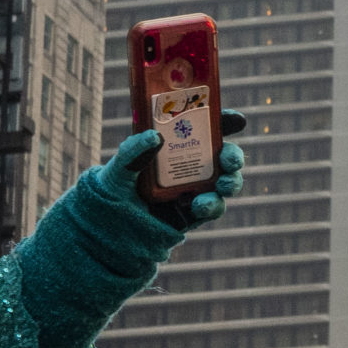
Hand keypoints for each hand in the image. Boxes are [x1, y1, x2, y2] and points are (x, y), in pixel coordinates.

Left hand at [108, 110, 247, 231]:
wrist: (110, 226)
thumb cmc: (115, 187)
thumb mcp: (119, 166)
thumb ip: (133, 151)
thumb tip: (154, 137)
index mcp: (177, 145)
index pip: (205, 128)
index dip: (224, 122)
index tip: (236, 121)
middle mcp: (191, 165)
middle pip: (223, 156)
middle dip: (233, 156)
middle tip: (229, 160)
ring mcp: (195, 189)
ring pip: (226, 182)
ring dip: (231, 182)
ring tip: (222, 185)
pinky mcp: (195, 213)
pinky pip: (213, 208)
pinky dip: (212, 205)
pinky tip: (199, 205)